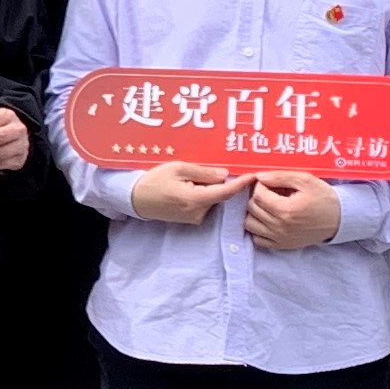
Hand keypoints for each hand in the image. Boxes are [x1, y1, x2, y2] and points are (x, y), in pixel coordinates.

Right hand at [129, 161, 253, 225]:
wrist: (136, 199)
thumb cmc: (154, 181)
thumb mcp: (177, 169)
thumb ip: (203, 172)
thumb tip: (225, 174)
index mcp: (195, 199)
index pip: (225, 192)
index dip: (241, 184)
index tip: (254, 177)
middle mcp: (198, 212)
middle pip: (218, 194)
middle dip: (216, 181)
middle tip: (202, 169)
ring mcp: (195, 218)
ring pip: (211, 199)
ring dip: (207, 187)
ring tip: (187, 178)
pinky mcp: (191, 219)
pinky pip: (203, 204)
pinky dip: (201, 194)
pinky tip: (185, 186)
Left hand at [243, 173, 341, 251]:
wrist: (339, 219)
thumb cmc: (323, 198)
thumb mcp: (305, 180)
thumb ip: (280, 177)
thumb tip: (259, 176)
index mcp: (286, 210)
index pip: (258, 195)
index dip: (260, 185)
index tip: (270, 183)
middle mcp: (280, 227)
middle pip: (252, 208)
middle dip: (257, 196)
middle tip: (270, 192)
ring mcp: (279, 238)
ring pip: (250, 224)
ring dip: (254, 212)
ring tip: (267, 205)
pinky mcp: (281, 245)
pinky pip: (257, 239)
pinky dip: (258, 228)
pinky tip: (268, 219)